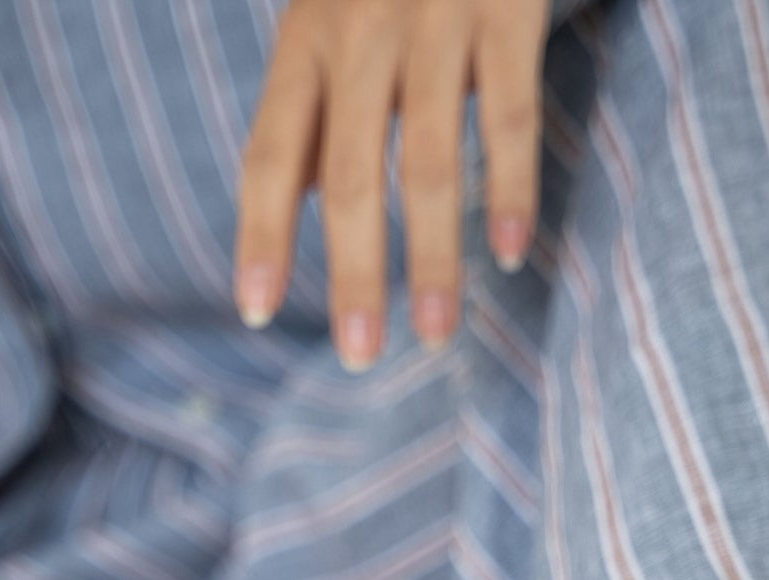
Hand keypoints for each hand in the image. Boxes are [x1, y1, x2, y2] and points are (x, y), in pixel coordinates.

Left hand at [235, 0, 551, 367]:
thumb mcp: (334, 12)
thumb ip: (320, 103)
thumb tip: (304, 202)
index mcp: (306, 36)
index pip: (271, 152)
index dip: (262, 234)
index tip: (256, 310)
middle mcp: (362, 29)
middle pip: (354, 177)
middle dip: (357, 274)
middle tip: (359, 356)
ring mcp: (438, 18)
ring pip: (432, 162)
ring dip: (436, 259)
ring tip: (438, 335)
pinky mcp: (508, 7)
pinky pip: (511, 117)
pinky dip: (512, 189)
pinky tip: (510, 252)